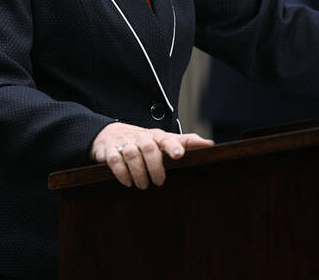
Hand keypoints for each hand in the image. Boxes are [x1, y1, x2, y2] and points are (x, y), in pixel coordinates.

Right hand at [91, 122, 212, 188]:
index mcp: (156, 136)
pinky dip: (121, 173)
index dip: (172, 146)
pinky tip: (127, 182)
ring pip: (132, 155)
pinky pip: (114, 161)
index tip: (178, 155)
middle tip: (158, 182)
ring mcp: (124, 143)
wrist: (109, 133)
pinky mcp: (108, 151)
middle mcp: (140, 137)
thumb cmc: (143, 140)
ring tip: (143, 185)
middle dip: (155, 166)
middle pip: (149, 148)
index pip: (166, 138)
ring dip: (139, 172)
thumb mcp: (163, 140)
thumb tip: (209, 144)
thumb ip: (185, 142)